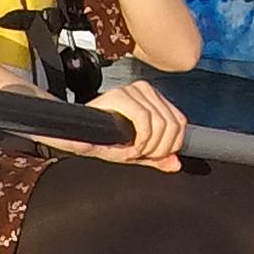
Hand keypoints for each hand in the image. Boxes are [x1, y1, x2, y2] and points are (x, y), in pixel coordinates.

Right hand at [53, 75, 187, 170]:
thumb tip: (176, 164)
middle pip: (172, 125)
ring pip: (161, 124)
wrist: (74, 134)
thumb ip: (157, 157)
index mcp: (152, 99)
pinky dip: (139, 141)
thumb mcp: (134, 151)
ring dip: (146, 147)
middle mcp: (145, 90)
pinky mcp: (119, 95)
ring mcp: (132, 90)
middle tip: (139, 155)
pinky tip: (127, 147)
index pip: (179, 122)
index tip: (153, 155)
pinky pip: (144, 120)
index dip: (170, 145)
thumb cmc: (102, 140)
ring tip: (130, 151)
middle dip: (158, 149)